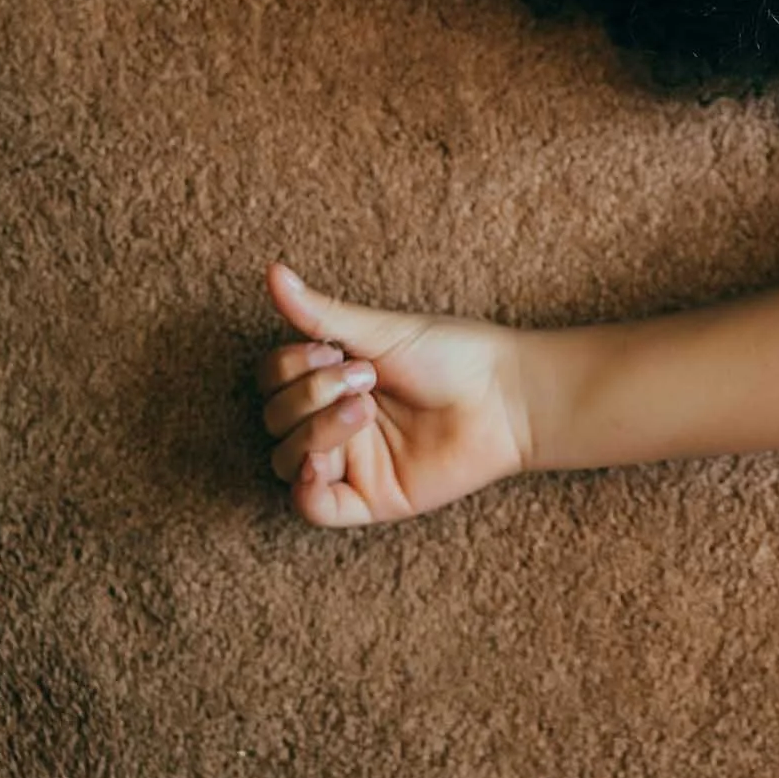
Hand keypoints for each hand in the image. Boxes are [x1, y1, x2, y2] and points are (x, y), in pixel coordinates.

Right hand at [254, 262, 531, 528]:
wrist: (505, 396)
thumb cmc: (455, 355)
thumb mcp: (383, 330)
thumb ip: (322, 313)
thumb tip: (272, 271)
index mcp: (334, 379)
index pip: (273, 379)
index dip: (289, 366)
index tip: (335, 351)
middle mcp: (335, 421)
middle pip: (274, 418)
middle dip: (309, 394)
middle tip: (364, 376)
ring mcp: (351, 461)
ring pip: (286, 460)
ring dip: (315, 431)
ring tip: (364, 408)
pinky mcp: (369, 498)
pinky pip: (312, 506)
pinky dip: (305, 487)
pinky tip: (323, 461)